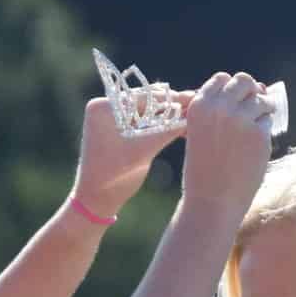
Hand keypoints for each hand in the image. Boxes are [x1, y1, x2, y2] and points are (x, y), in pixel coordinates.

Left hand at [70, 95, 184, 221]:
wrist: (96, 199)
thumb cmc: (113, 176)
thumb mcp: (143, 151)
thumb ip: (166, 130)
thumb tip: (192, 114)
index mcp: (104, 107)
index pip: (144, 97)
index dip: (172, 100)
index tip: (196, 100)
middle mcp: (105, 106)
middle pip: (147, 101)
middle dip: (173, 107)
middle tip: (199, 106)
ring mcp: (111, 116)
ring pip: (148, 111)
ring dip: (170, 116)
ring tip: (194, 118)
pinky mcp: (118, 127)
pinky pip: (143, 121)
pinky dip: (161, 125)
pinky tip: (182, 127)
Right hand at [178, 72, 275, 214]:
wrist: (212, 200)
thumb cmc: (206, 167)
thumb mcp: (202, 132)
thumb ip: (225, 107)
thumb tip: (263, 86)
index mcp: (199, 105)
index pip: (222, 78)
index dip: (231, 91)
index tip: (232, 106)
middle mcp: (219, 107)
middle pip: (244, 81)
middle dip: (250, 93)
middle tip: (248, 113)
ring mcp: (241, 119)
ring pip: (261, 99)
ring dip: (261, 110)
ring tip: (251, 132)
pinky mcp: (259, 134)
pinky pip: (268, 120)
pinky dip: (264, 131)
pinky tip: (252, 148)